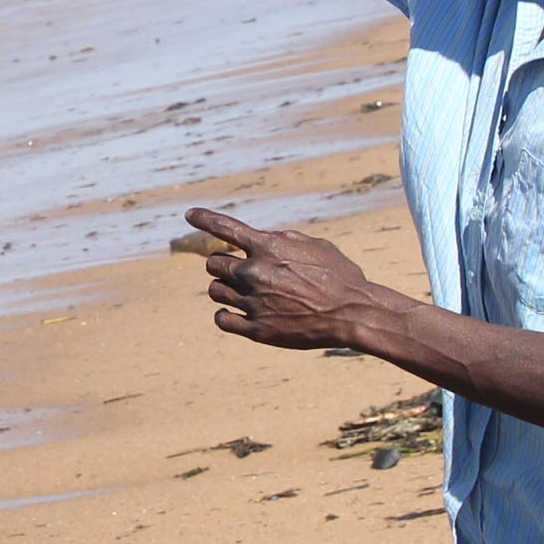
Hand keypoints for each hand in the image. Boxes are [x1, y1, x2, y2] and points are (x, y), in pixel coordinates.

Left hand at [186, 207, 397, 352]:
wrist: (353, 313)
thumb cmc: (339, 275)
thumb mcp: (313, 245)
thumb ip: (281, 239)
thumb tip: (261, 239)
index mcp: (268, 247)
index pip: (225, 227)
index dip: (203, 218)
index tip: (189, 214)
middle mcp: (255, 273)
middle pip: (213, 263)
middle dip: (223, 264)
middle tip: (240, 270)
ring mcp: (254, 302)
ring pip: (214, 289)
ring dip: (224, 287)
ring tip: (241, 291)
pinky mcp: (257, 329)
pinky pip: (222, 319)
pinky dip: (224, 314)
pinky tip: (232, 312)